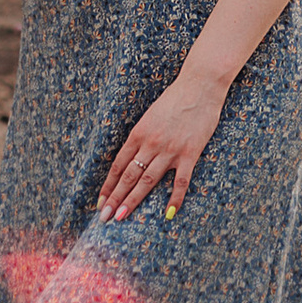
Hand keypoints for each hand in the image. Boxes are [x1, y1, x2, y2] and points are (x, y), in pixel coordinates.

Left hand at [98, 71, 223, 221]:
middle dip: (115, 198)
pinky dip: (174, 198)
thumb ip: (142, 137)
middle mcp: (150, 143)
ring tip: (122, 217)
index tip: (101, 201)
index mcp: (138, 133)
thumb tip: (132, 158)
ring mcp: (170, 150)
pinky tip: (168, 213)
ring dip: (133, 200)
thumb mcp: (151, 116)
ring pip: (147, 181)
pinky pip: (181, 181)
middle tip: (105, 217)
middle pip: (129, 176)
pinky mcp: (189, 153)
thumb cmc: (175, 98)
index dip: (109, 185)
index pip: (119, 165)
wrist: (200, 85)